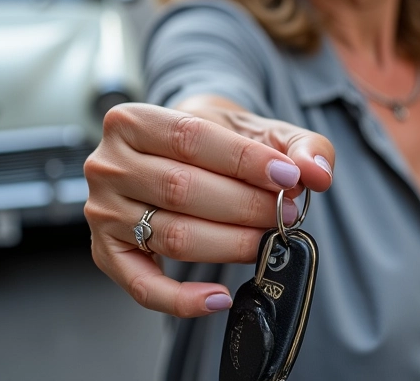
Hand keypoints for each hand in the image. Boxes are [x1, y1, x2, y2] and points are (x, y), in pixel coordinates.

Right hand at [83, 99, 333, 317]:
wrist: (172, 152)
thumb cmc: (212, 140)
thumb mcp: (254, 128)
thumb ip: (296, 144)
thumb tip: (316, 173)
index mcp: (130, 120)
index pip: (191, 137)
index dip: (244, 160)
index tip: (288, 177)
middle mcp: (108, 164)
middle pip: (181, 189)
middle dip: (244, 205)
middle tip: (284, 212)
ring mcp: (103, 210)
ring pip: (172, 236)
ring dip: (230, 244)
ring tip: (266, 239)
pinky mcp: (107, 252)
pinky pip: (143, 287)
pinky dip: (183, 299)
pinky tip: (220, 296)